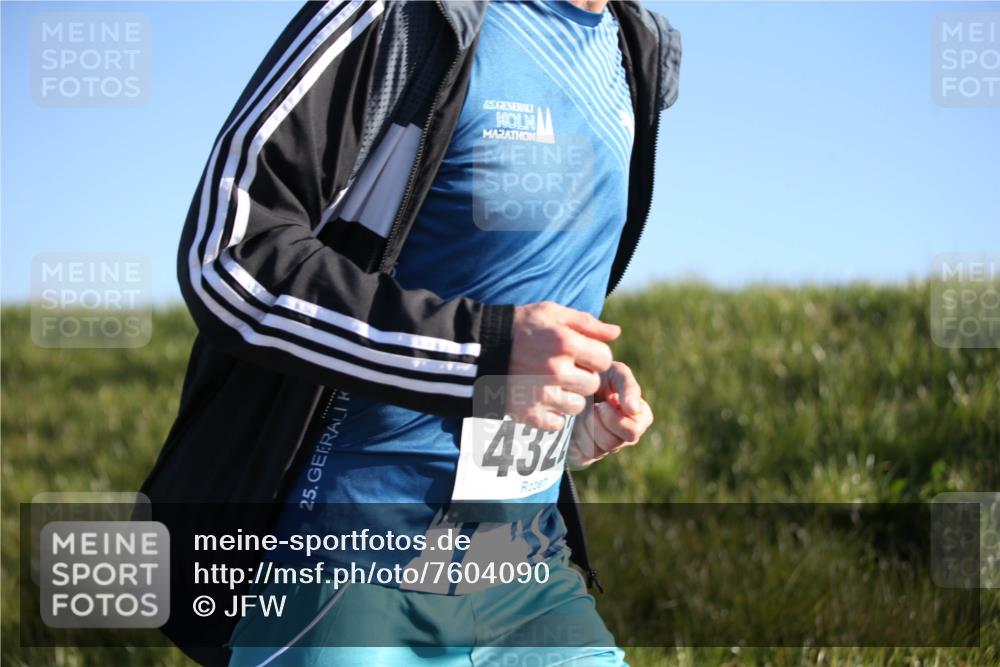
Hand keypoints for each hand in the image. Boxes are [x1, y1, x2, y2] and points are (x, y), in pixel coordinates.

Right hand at [505, 302, 619, 430]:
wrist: (479, 350)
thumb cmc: (520, 327)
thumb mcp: (551, 313)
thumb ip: (586, 322)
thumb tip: (616, 333)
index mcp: (565, 342)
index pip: (605, 359)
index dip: (595, 357)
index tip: (580, 355)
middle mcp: (556, 370)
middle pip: (593, 384)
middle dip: (583, 377)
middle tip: (563, 369)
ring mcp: (542, 394)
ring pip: (577, 406)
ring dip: (570, 397)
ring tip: (552, 385)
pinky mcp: (528, 413)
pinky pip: (557, 423)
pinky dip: (552, 415)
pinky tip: (541, 400)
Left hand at [567, 361, 652, 468]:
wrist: (565, 387)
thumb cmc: (596, 377)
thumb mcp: (614, 374)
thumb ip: (628, 386)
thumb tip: (634, 409)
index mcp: (639, 415)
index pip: (636, 427)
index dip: (617, 418)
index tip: (603, 403)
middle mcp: (626, 434)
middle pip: (620, 440)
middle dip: (603, 421)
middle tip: (593, 407)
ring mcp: (608, 446)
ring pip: (603, 446)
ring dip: (589, 425)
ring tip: (584, 411)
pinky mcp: (589, 454)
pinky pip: (586, 453)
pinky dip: (578, 435)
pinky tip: (576, 423)